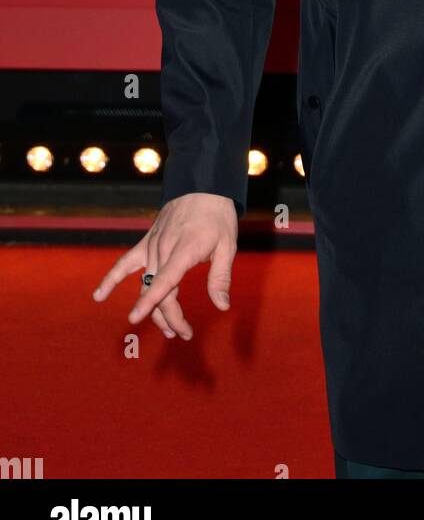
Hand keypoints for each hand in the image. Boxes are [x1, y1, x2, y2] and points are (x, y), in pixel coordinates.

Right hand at [92, 192, 237, 339]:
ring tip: (167, 329)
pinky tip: (98, 296)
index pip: (164, 282)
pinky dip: (111, 278)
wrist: (202, 186)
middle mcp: (163, 250)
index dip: (151, 302)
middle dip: (169, 318)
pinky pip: (125, 263)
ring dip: (152, 308)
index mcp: (183, 251)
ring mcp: (152, 246)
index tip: (135, 319)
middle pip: (158, 291)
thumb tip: (221, 306)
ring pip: (145, 284)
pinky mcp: (147, 242)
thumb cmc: (217, 217)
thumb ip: (221, 277)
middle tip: (184, 334)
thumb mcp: (227, 245)